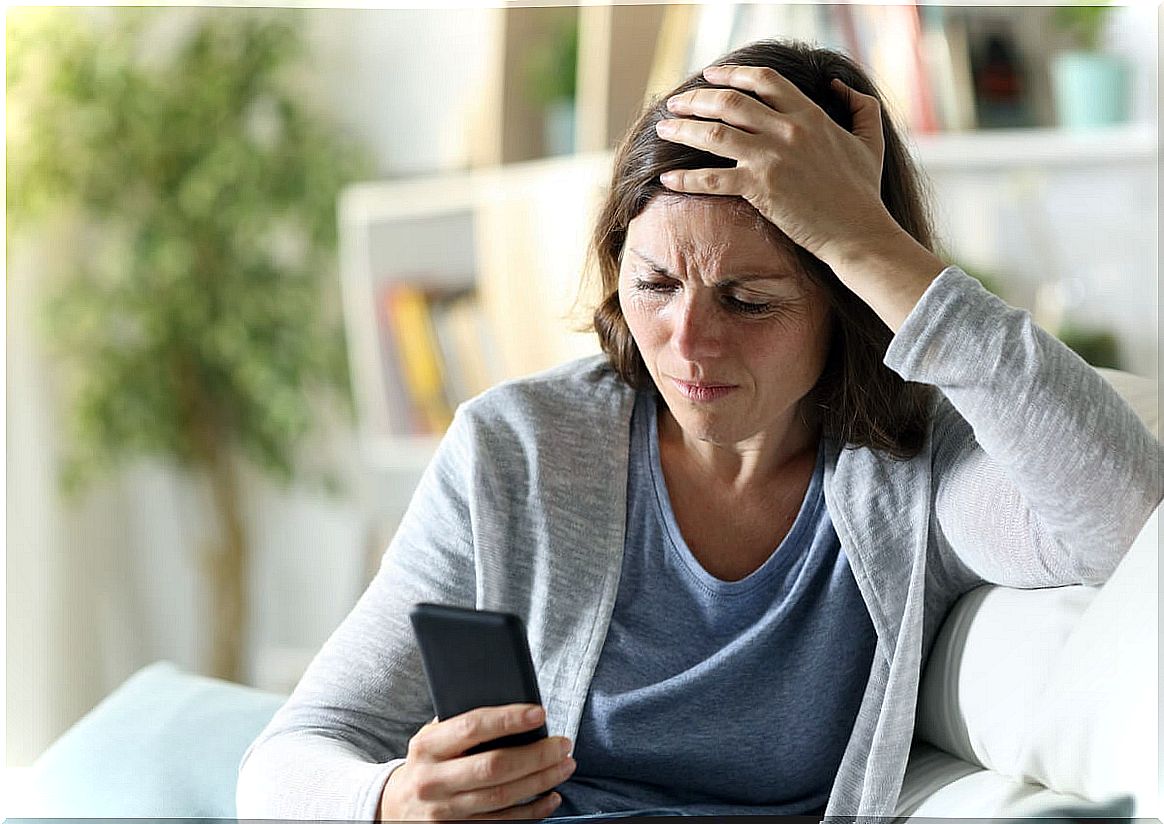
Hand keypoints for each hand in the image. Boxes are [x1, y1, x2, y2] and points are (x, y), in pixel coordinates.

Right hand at [378, 705, 574, 820]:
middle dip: (536, 755)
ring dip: (541, 781)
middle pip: (494, 767)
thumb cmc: (427, 762)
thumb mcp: (432, 738)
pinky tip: (551, 796)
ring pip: (502, 797)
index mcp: (427, 746)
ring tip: (565, 765)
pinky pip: (502, 823)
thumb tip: (515, 706)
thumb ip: (462, 724)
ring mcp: (444, 811)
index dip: (508, 719)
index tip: (540, 713)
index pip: (472, 727)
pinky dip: (532, 811)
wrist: (393, 807)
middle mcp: (433, 780)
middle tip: (564, 744)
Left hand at [655, 64, 894, 272]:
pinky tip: (667, 179)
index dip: (733, 74)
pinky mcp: (760, 189)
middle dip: (697, 98)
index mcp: (810, 115)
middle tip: (675, 103)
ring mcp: (771, 159)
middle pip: (730, 102)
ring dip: (683, 130)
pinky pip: (712, 180)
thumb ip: (859, 105)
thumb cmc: (863, 192)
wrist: (858, 232)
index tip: (710, 75)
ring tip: (663, 130)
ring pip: (715, 134)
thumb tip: (835, 83)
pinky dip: (686, 179)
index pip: (764, 80)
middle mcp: (787, 131)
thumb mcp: (871, 140)